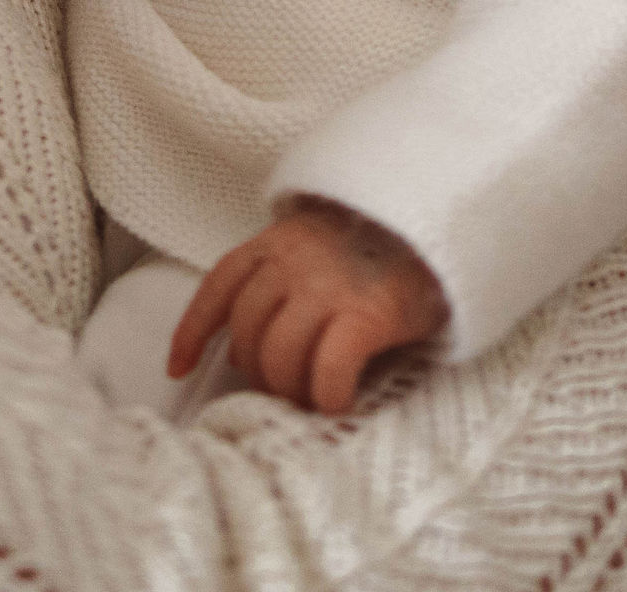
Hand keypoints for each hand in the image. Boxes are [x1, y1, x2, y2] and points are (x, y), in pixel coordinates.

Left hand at [171, 198, 451, 415]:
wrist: (448, 227)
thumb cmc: (386, 248)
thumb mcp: (322, 246)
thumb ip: (281, 281)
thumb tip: (237, 347)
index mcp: (279, 239)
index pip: (219, 285)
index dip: (194, 331)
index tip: (178, 368)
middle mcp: (295, 260)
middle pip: (250, 333)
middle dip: (261, 370)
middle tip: (287, 385)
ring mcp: (329, 286)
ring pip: (281, 355)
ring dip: (291, 388)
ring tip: (312, 395)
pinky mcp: (366, 314)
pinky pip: (328, 369)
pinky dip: (327, 393)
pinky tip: (337, 400)